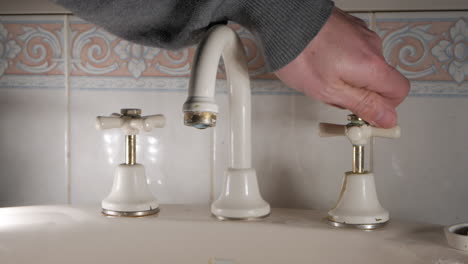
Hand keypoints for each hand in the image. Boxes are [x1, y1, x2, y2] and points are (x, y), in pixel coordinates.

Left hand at [275, 7, 409, 127]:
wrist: (283, 21)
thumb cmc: (301, 55)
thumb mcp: (330, 91)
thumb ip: (362, 105)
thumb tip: (387, 119)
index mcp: (372, 65)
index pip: (399, 91)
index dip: (384, 107)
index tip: (365, 116)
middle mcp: (373, 47)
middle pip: (380, 80)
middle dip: (359, 94)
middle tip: (331, 95)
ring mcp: (362, 35)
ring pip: (364, 68)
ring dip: (347, 78)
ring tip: (320, 76)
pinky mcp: (350, 28)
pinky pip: (354, 53)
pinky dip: (341, 62)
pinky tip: (320, 63)